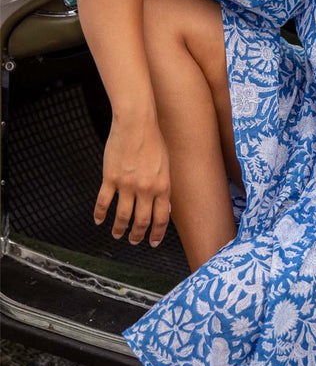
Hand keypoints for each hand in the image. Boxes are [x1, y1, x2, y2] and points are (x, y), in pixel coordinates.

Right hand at [95, 114, 170, 246]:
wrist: (136, 124)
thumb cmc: (153, 141)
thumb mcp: (166, 166)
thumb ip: (164, 188)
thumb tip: (166, 207)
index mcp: (162, 186)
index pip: (161, 218)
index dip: (157, 233)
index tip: (153, 242)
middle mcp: (146, 189)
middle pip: (141, 221)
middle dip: (137, 235)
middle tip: (133, 241)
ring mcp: (127, 185)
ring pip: (122, 216)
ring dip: (119, 229)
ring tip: (117, 234)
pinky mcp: (110, 178)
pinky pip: (104, 202)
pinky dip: (100, 214)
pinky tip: (99, 220)